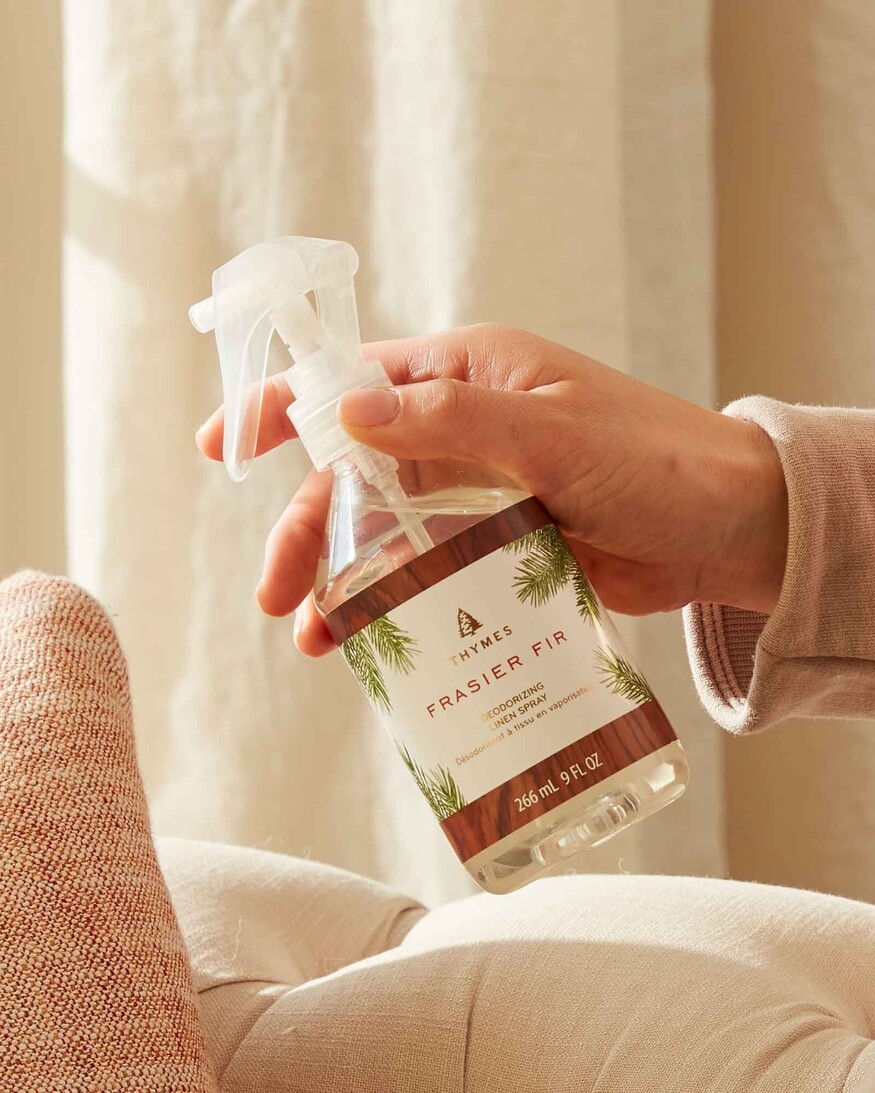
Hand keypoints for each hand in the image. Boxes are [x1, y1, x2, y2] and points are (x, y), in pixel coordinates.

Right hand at [196, 324, 787, 655]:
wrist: (729, 529)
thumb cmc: (656, 461)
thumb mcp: (552, 435)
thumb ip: (452, 422)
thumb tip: (349, 414)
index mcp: (468, 376)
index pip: (354, 381)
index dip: (283, 408)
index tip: (223, 446)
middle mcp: (463, 428)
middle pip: (355, 474)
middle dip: (308, 529)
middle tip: (278, 594)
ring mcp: (479, 491)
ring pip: (384, 530)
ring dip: (342, 577)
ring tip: (314, 636)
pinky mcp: (499, 544)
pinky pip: (426, 568)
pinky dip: (393, 599)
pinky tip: (370, 639)